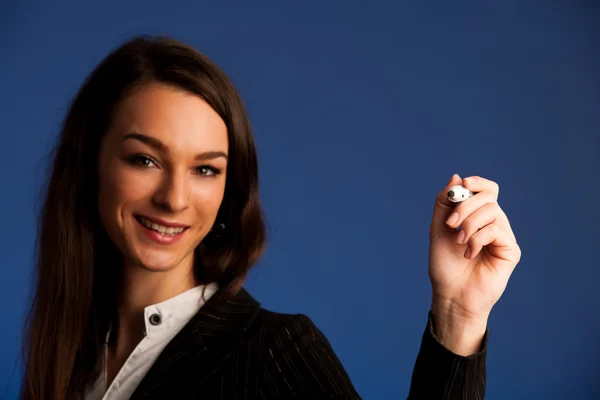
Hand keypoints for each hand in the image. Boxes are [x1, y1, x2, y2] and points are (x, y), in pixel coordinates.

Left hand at [428, 174, 520, 354]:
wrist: (450, 294)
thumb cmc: (445, 265)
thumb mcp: (439, 228)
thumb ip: (445, 203)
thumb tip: (456, 176)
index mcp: (477, 217)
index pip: (487, 190)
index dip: (477, 183)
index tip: (463, 186)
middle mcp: (493, 224)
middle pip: (488, 197)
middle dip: (465, 206)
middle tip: (450, 224)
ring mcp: (503, 237)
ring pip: (492, 211)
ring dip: (469, 224)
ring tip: (459, 242)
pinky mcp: (511, 251)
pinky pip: (496, 230)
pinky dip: (477, 238)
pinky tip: (469, 253)